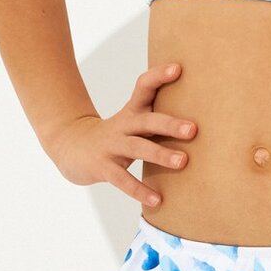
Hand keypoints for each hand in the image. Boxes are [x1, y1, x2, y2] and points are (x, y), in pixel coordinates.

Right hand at [45, 61, 197, 207]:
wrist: (70, 147)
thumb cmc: (116, 136)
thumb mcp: (134, 122)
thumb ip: (159, 119)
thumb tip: (200, 121)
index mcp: (132, 111)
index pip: (144, 87)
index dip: (159, 77)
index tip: (178, 69)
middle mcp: (122, 125)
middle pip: (147, 120)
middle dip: (170, 124)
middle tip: (193, 129)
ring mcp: (111, 146)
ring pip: (138, 148)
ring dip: (161, 154)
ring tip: (183, 162)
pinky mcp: (102, 167)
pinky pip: (123, 180)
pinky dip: (140, 190)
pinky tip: (158, 200)